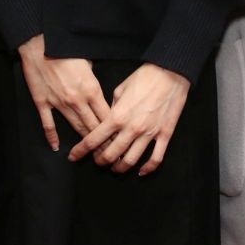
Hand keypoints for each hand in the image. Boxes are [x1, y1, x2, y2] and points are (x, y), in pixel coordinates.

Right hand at [17, 35, 110, 151]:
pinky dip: (52, 136)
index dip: (114, 130)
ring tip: (91, 154)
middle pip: (93, 126)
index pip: (106, 116)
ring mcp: (59, 103)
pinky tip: (56, 147)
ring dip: (84, 142)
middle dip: (102, 142)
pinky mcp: (43, 102)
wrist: (39, 45)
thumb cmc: (65, 49)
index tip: (120, 140)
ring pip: (75, 127)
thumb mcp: (89, 62)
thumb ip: (95, 80)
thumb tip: (100, 91)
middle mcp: (77, 100)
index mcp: (91, 89)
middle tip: (110, 155)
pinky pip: (49, 123)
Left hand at [68, 63, 190, 175]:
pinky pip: (156, 158)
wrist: (170, 73)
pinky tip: (141, 171)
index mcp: (117, 116)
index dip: (81, 150)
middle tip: (97, 161)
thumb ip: (112, 108)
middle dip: (100, 161)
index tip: (73, 156)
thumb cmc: (144, 77)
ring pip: (130, 160)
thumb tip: (108, 119)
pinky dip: (147, 168)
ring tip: (116, 167)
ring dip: (120, 167)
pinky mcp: (164, 134)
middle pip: (110, 154)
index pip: (93, 139)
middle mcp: (131, 128)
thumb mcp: (120, 89)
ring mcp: (149, 133)